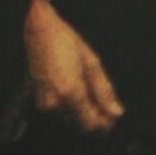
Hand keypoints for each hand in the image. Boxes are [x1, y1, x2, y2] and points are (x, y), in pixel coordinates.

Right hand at [25, 0, 123, 131]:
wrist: (39, 30)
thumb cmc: (65, 41)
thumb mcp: (91, 62)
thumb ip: (104, 90)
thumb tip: (116, 112)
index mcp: (71, 92)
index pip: (90, 124)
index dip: (104, 124)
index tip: (114, 117)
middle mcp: (56, 103)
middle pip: (81, 124)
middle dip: (94, 116)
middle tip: (105, 102)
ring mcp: (45, 103)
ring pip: (71, 118)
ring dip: (82, 110)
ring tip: (86, 86)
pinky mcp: (40, 100)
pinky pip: (60, 110)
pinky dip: (70, 104)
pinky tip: (74, 85)